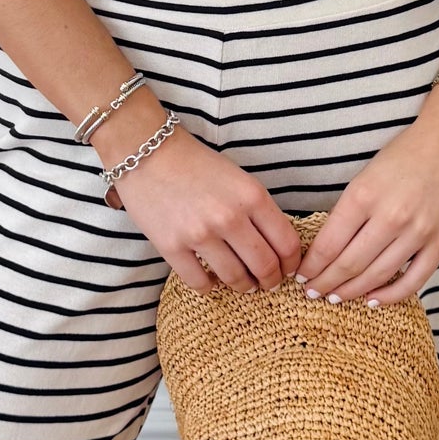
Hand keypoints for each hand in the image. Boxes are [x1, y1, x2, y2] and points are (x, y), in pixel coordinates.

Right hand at [107, 111, 303, 293]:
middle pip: (264, 266)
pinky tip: (210, 280)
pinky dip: (209, 287)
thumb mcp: (239, 179)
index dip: (291, 264)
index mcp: (252, 197)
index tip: (288, 270)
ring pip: (235, 278)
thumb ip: (258, 210)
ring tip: (242, 284)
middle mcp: (229, 218)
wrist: (147, 153)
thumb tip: (274, 247)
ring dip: (243, 286)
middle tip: (267, 284)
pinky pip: (199, 283)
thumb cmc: (195, 164)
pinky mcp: (171, 247)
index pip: (286, 243)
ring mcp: (200, 234)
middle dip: (270, 281)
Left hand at [296, 97, 438, 305]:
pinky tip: (374, 299)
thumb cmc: (408, 153)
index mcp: (364, 195)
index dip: (312, 266)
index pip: (329, 244)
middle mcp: (390, 216)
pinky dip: (391, 295)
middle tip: (312, 292)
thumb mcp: (366, 175)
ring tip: (337, 297)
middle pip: (349, 265)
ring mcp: (418, 232)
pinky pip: (413, 280)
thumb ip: (350, 210)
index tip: (302, 275)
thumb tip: (329, 247)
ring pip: (377, 276)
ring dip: (352, 291)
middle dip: (325, 283)